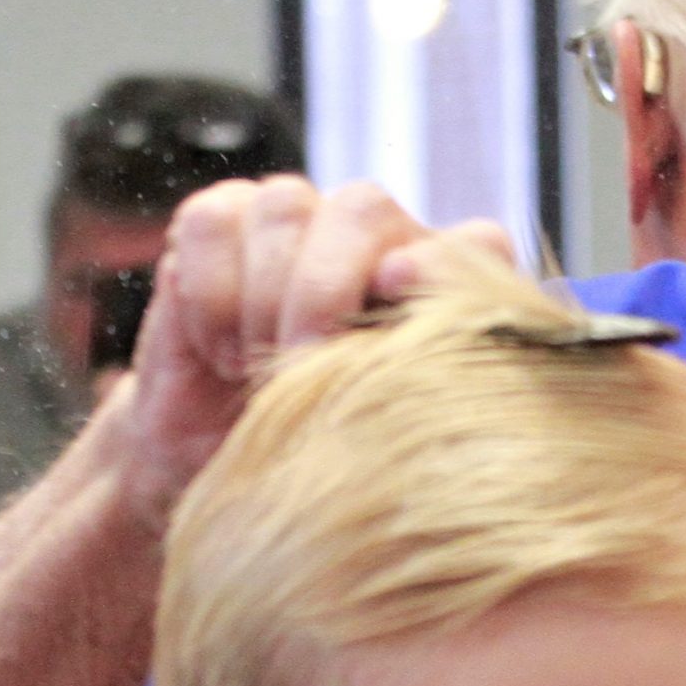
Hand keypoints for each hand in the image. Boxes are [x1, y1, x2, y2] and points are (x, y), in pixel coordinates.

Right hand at [111, 176, 512, 522]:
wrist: (220, 482)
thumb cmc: (315, 473)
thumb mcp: (380, 455)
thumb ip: (423, 383)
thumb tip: (411, 301)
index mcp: (443, 299)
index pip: (475, 246)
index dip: (441, 266)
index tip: (396, 295)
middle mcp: (378, 248)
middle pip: (363, 209)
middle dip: (323, 287)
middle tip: (299, 363)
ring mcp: (298, 230)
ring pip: (283, 203)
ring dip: (263, 294)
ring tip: (252, 372)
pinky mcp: (220, 230)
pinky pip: (212, 219)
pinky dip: (211, 290)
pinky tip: (220, 352)